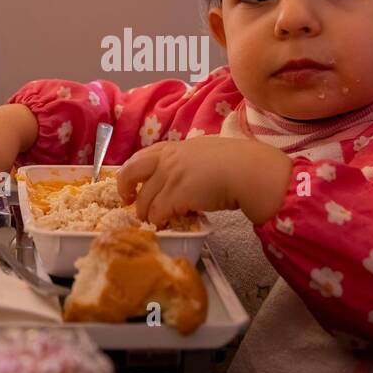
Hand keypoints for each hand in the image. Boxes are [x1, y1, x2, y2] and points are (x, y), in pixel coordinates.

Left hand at [116, 136, 292, 226]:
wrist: (247, 171)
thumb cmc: (237, 163)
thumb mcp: (207, 153)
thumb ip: (191, 161)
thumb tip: (188, 177)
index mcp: (175, 147)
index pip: (143, 155)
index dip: (134, 171)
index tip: (133, 183)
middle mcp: (167, 159)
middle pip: (130, 172)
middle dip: (124, 188)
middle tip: (128, 202)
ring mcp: (169, 176)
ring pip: (144, 199)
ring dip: (146, 213)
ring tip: (153, 221)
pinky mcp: (175, 195)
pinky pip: (157, 213)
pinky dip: (158, 221)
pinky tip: (165, 225)